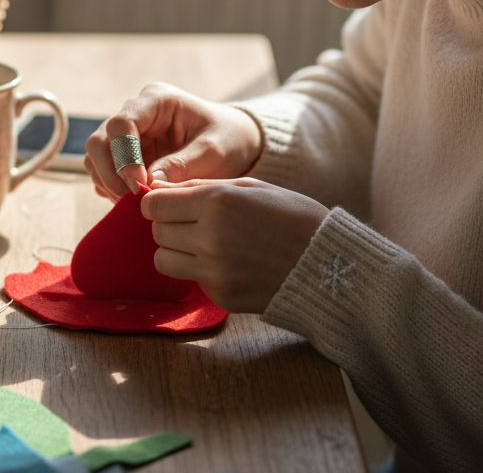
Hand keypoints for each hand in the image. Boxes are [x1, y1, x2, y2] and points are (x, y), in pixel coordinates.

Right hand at [84, 82, 262, 200]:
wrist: (234, 144)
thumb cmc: (228, 140)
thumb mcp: (214, 151)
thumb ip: (182, 164)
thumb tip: (149, 182)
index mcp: (156, 100)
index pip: (122, 123)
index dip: (124, 156)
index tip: (140, 185)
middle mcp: (135, 113)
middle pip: (99, 141)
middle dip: (110, 173)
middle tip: (131, 200)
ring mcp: (127, 135)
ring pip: (96, 158)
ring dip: (109, 184)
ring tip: (134, 204)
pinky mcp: (125, 157)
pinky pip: (104, 173)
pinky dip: (112, 190)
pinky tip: (133, 202)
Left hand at [141, 177, 326, 313]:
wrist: (329, 264)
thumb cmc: (292, 217)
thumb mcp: (250, 187)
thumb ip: (201, 187)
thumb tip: (158, 189)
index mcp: (217, 202)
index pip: (153, 204)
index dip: (159, 203)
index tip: (170, 204)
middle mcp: (210, 237)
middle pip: (157, 232)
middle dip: (169, 226)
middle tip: (194, 223)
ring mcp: (215, 271)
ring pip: (163, 260)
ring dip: (176, 251)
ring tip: (205, 244)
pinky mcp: (221, 295)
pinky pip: (191, 279)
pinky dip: (201, 271)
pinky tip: (230, 263)